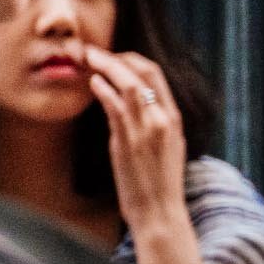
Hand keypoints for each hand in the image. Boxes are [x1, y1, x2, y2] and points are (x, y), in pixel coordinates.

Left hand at [85, 47, 190, 238]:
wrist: (160, 212)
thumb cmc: (161, 184)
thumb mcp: (168, 147)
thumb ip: (154, 124)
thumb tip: (136, 107)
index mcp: (174, 119)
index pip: (157, 76)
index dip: (133, 60)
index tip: (115, 56)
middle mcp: (162, 119)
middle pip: (143, 73)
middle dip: (117, 57)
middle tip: (95, 51)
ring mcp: (145, 130)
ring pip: (128, 85)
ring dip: (106, 67)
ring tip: (89, 60)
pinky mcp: (126, 142)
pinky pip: (115, 108)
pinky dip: (103, 90)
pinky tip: (93, 83)